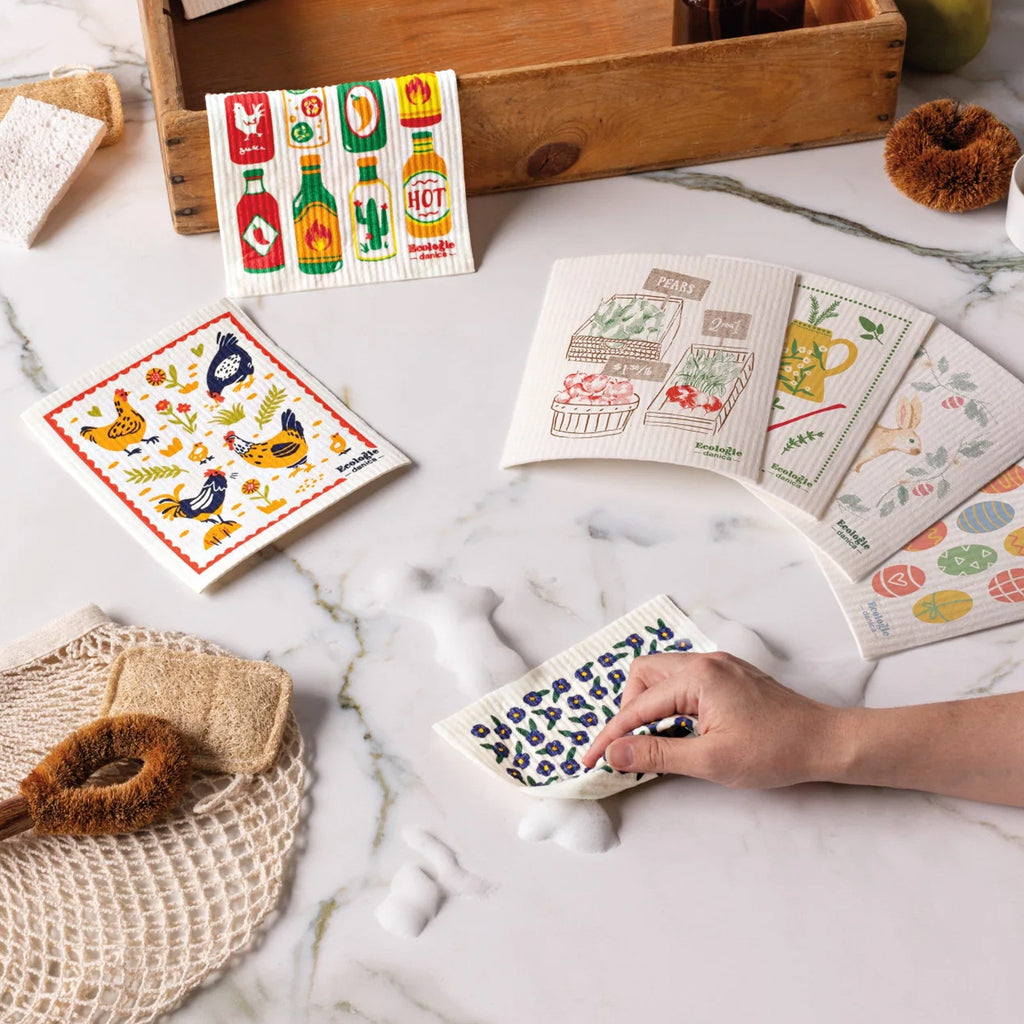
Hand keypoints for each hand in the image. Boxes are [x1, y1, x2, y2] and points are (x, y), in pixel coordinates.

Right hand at [582, 652, 845, 788]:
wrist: (825, 742)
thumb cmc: (774, 752)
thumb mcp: (710, 760)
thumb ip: (657, 753)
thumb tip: (616, 752)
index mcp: (697, 677)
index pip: (637, 706)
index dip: (612, 735)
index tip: (591, 760)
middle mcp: (704, 662)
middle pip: (643, 674)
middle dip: (628, 710)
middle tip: (629, 745)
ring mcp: (718, 665)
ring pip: (662, 675)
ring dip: (648, 704)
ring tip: (652, 739)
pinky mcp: (728, 675)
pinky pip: (683, 680)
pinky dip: (670, 702)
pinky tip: (678, 728)